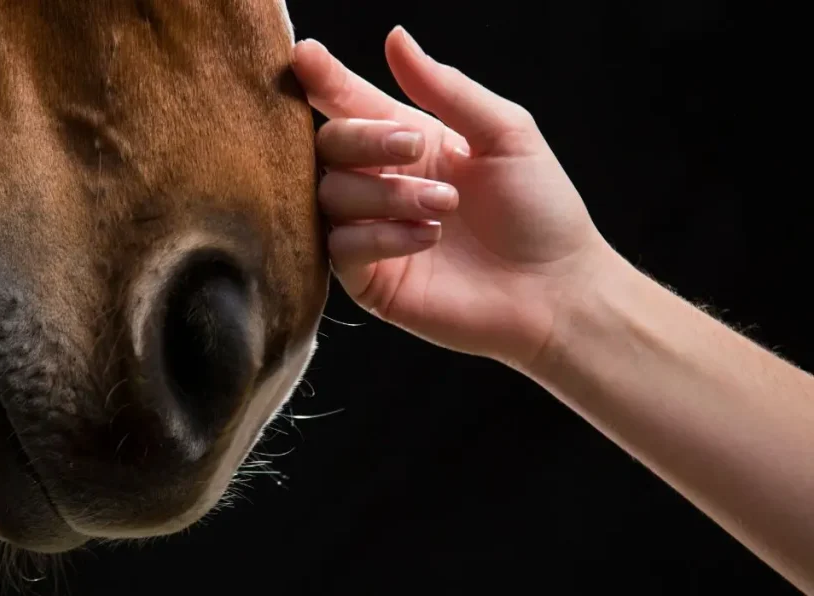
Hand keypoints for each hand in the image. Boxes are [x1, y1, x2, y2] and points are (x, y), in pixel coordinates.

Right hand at [291, 26, 613, 368]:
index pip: (352, 104)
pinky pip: (341, 247)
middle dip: (364, 138)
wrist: (556, 290)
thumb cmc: (540, 210)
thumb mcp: (506, 134)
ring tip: (444, 206)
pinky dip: (379, 235)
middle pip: (329, 145)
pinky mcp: (369, 280)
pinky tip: (426, 239)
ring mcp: (371, 232)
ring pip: (331, 194)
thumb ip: (447, 89)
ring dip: (386, 193)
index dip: (325, 79)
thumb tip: (395, 37)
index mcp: (410, 142)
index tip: (305, 55)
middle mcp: (383, 182)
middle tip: (413, 146)